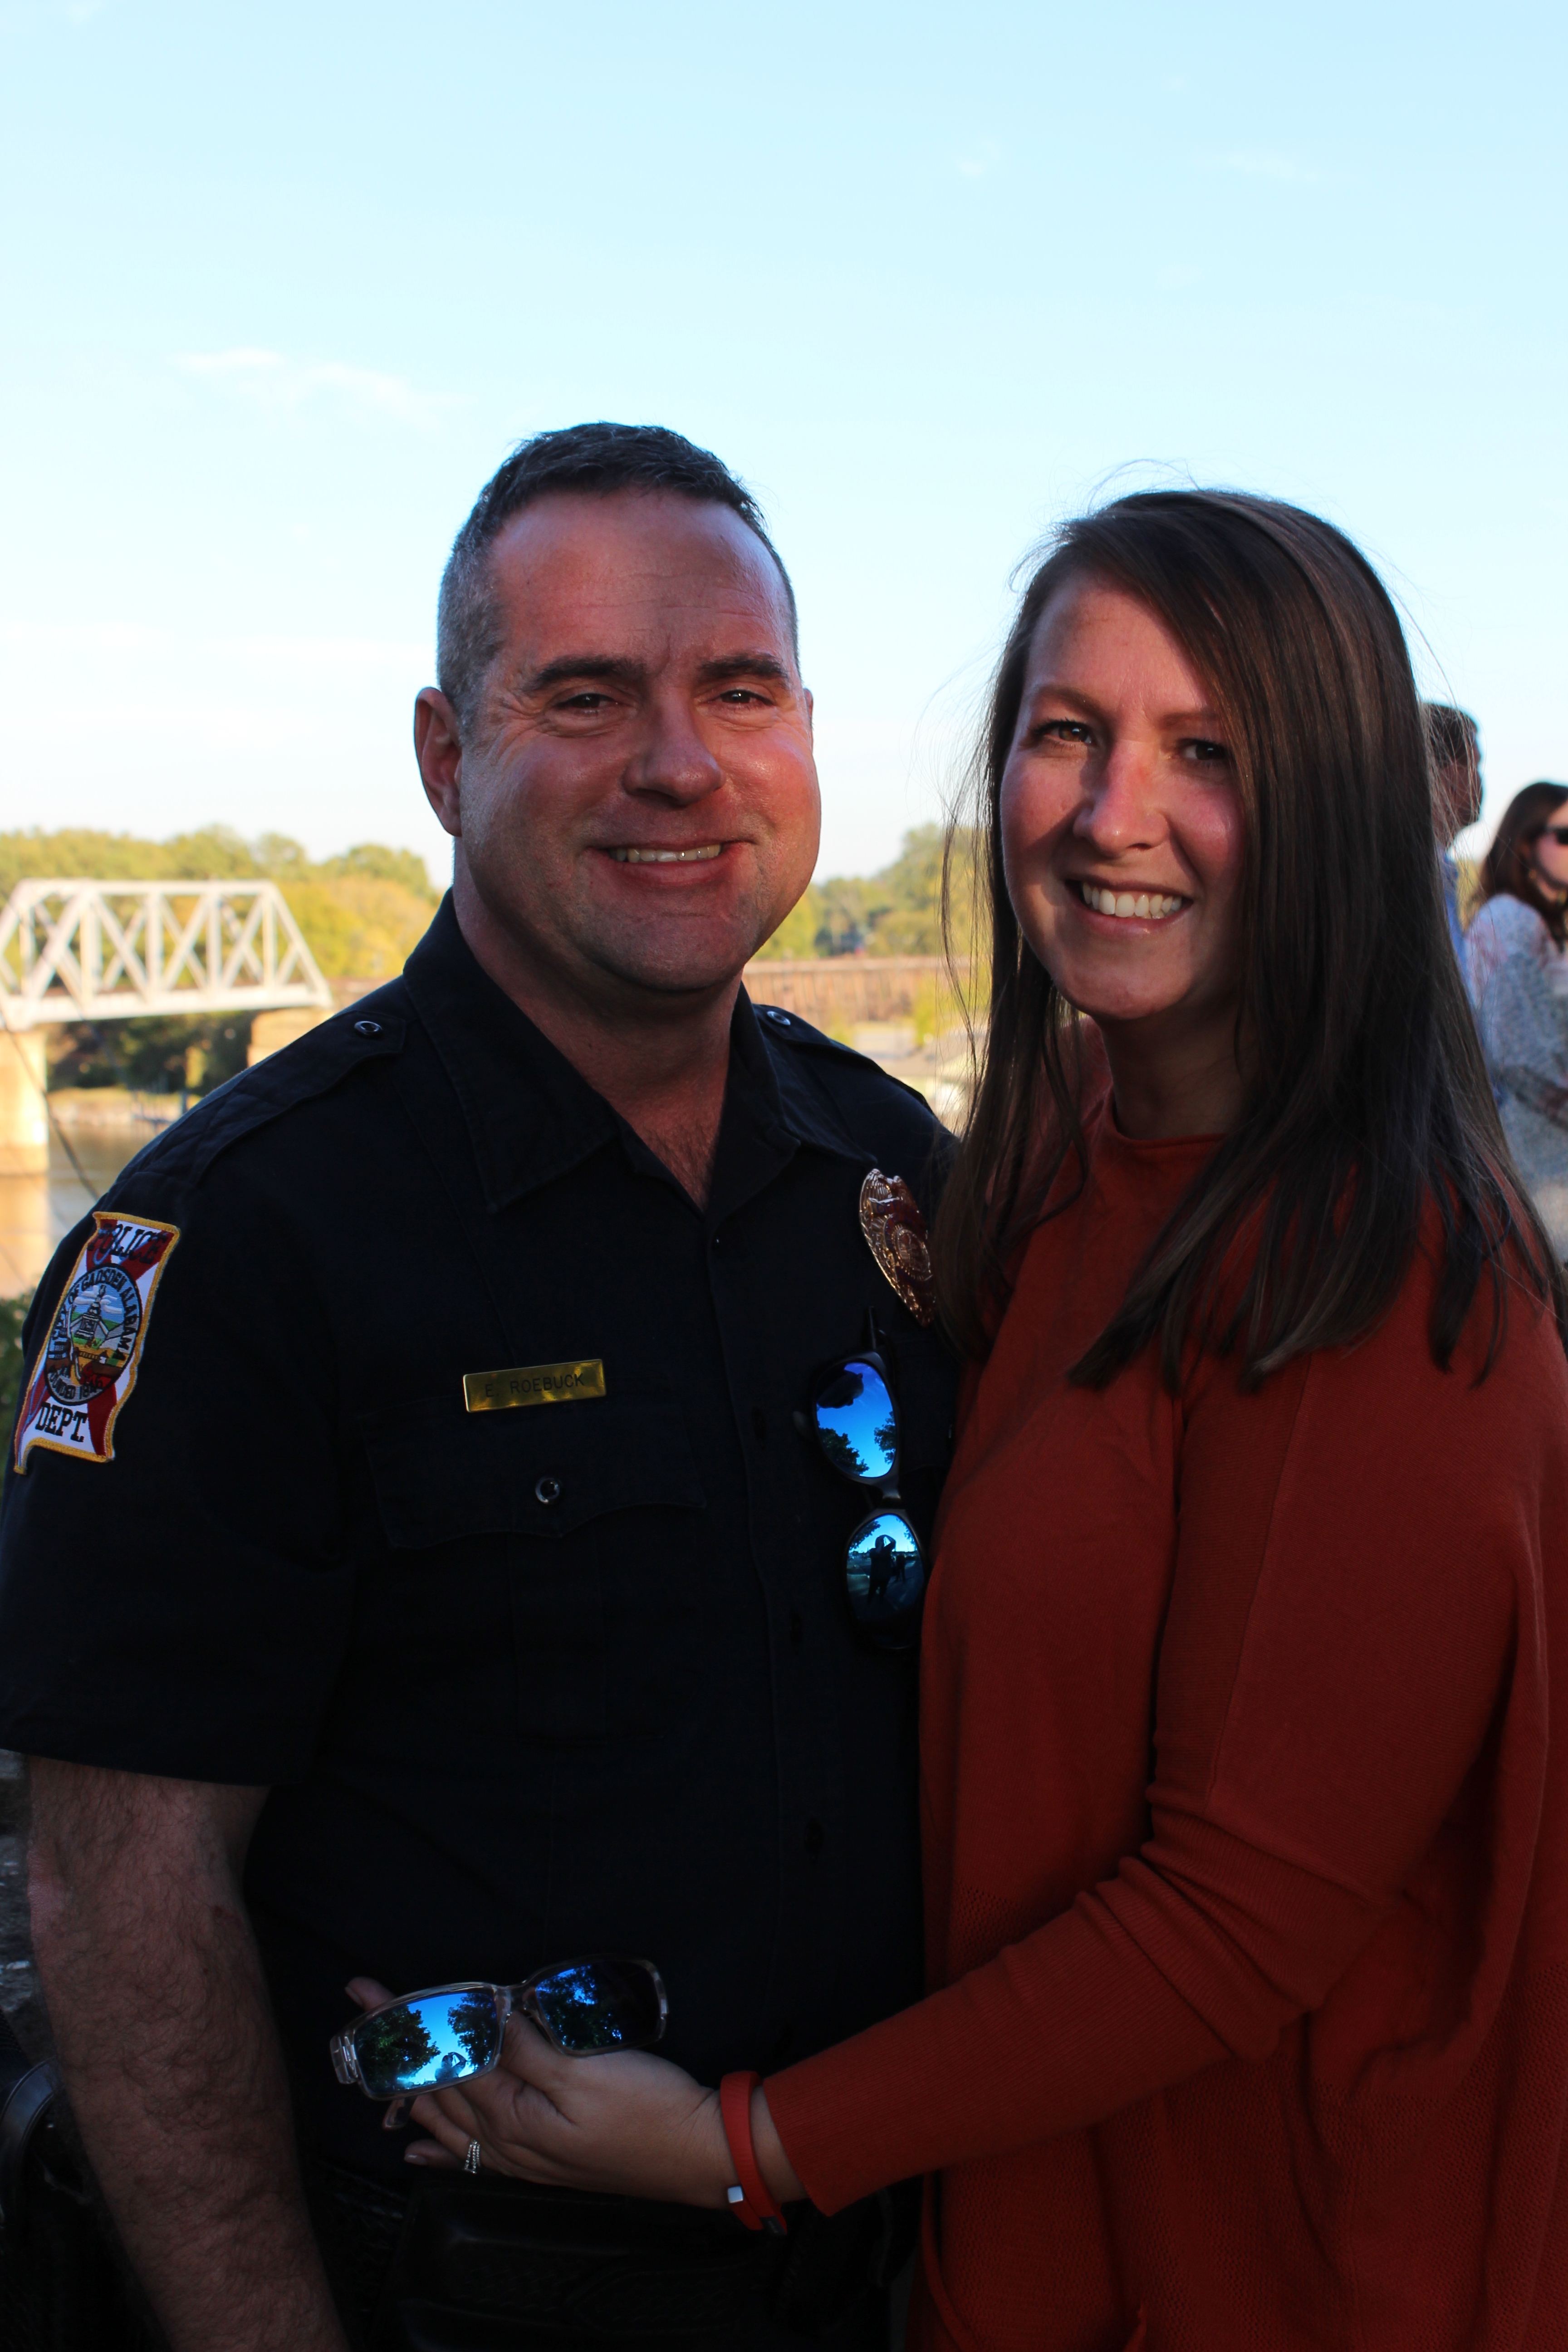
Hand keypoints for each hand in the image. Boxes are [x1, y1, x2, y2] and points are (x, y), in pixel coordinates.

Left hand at [342, 1975, 807, 2208]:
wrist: (698, 2154)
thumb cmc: (649, 2110)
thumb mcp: (586, 2070)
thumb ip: (526, 2045)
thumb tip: (479, 2014)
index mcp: (512, 2110)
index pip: (442, 2056)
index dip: (405, 2020)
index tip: (368, 1994)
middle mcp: (505, 2137)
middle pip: (435, 2086)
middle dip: (397, 2049)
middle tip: (363, 2016)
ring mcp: (521, 2153)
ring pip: (447, 2118)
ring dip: (410, 2088)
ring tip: (378, 2067)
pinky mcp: (540, 2160)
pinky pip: (472, 2155)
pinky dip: (438, 2148)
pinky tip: (417, 2148)